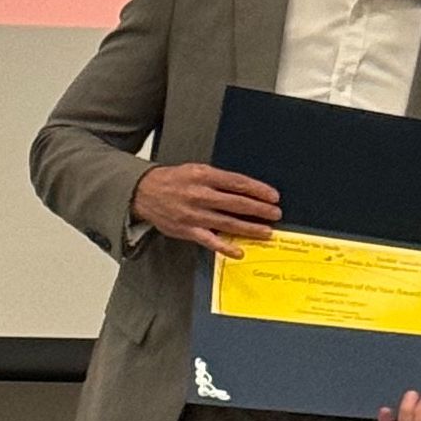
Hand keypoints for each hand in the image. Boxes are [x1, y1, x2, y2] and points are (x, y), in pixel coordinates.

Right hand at [131, 163, 281, 254]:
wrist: (144, 192)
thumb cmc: (173, 180)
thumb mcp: (195, 170)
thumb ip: (218, 179)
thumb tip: (244, 189)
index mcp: (204, 176)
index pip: (237, 183)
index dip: (257, 190)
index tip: (272, 196)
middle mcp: (200, 195)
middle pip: (236, 203)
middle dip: (259, 209)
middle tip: (276, 213)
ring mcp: (194, 214)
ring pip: (227, 222)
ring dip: (249, 228)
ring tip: (266, 231)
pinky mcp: (188, 230)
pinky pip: (210, 240)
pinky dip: (225, 247)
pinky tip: (239, 251)